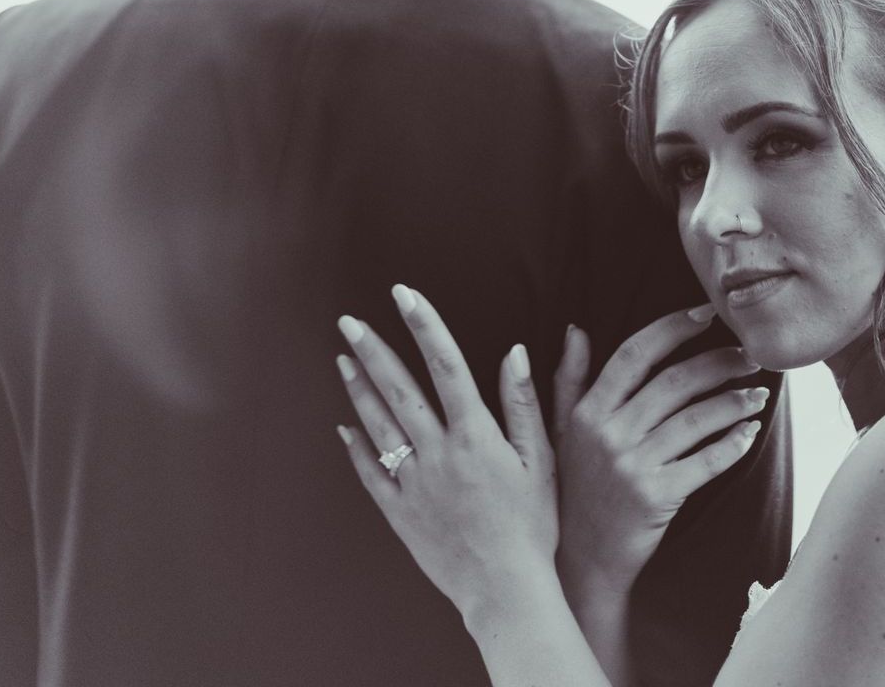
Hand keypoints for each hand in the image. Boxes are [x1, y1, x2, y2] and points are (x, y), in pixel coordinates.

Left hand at [334, 284, 557, 621]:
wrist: (506, 589)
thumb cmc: (534, 526)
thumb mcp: (541, 461)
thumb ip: (523, 405)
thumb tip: (515, 353)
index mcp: (476, 435)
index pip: (446, 365)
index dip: (425, 325)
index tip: (405, 294)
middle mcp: (438, 453)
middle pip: (400, 390)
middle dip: (374, 350)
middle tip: (349, 320)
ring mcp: (414, 483)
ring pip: (379, 426)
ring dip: (360, 389)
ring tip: (343, 358)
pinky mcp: (400, 513)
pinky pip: (371, 474)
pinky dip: (356, 448)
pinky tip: (345, 426)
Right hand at [550, 306, 768, 597]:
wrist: (582, 561)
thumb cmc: (574, 490)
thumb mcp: (559, 432)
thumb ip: (569, 379)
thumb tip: (576, 328)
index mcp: (588, 411)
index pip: (635, 354)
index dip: (673, 328)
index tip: (708, 313)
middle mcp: (608, 433)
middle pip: (675, 381)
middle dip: (720, 362)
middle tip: (751, 355)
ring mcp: (632, 466)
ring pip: (696, 419)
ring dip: (734, 401)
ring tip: (760, 393)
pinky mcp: (656, 496)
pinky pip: (706, 462)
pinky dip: (732, 444)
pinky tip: (750, 431)